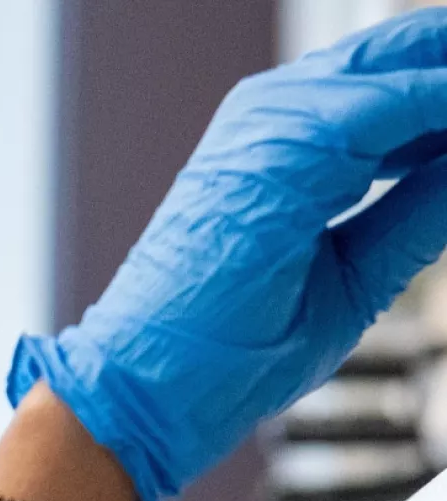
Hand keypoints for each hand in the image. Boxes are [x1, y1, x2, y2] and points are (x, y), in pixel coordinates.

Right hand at [9, 10, 446, 500]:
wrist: (146, 384)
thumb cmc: (221, 349)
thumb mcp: (350, 274)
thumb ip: (414, 214)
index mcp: (279, 146)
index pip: (391, 85)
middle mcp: (269, 119)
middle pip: (397, 52)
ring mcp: (268, 126)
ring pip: (400, 65)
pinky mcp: (280, 147)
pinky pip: (395, 103)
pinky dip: (445, 103)